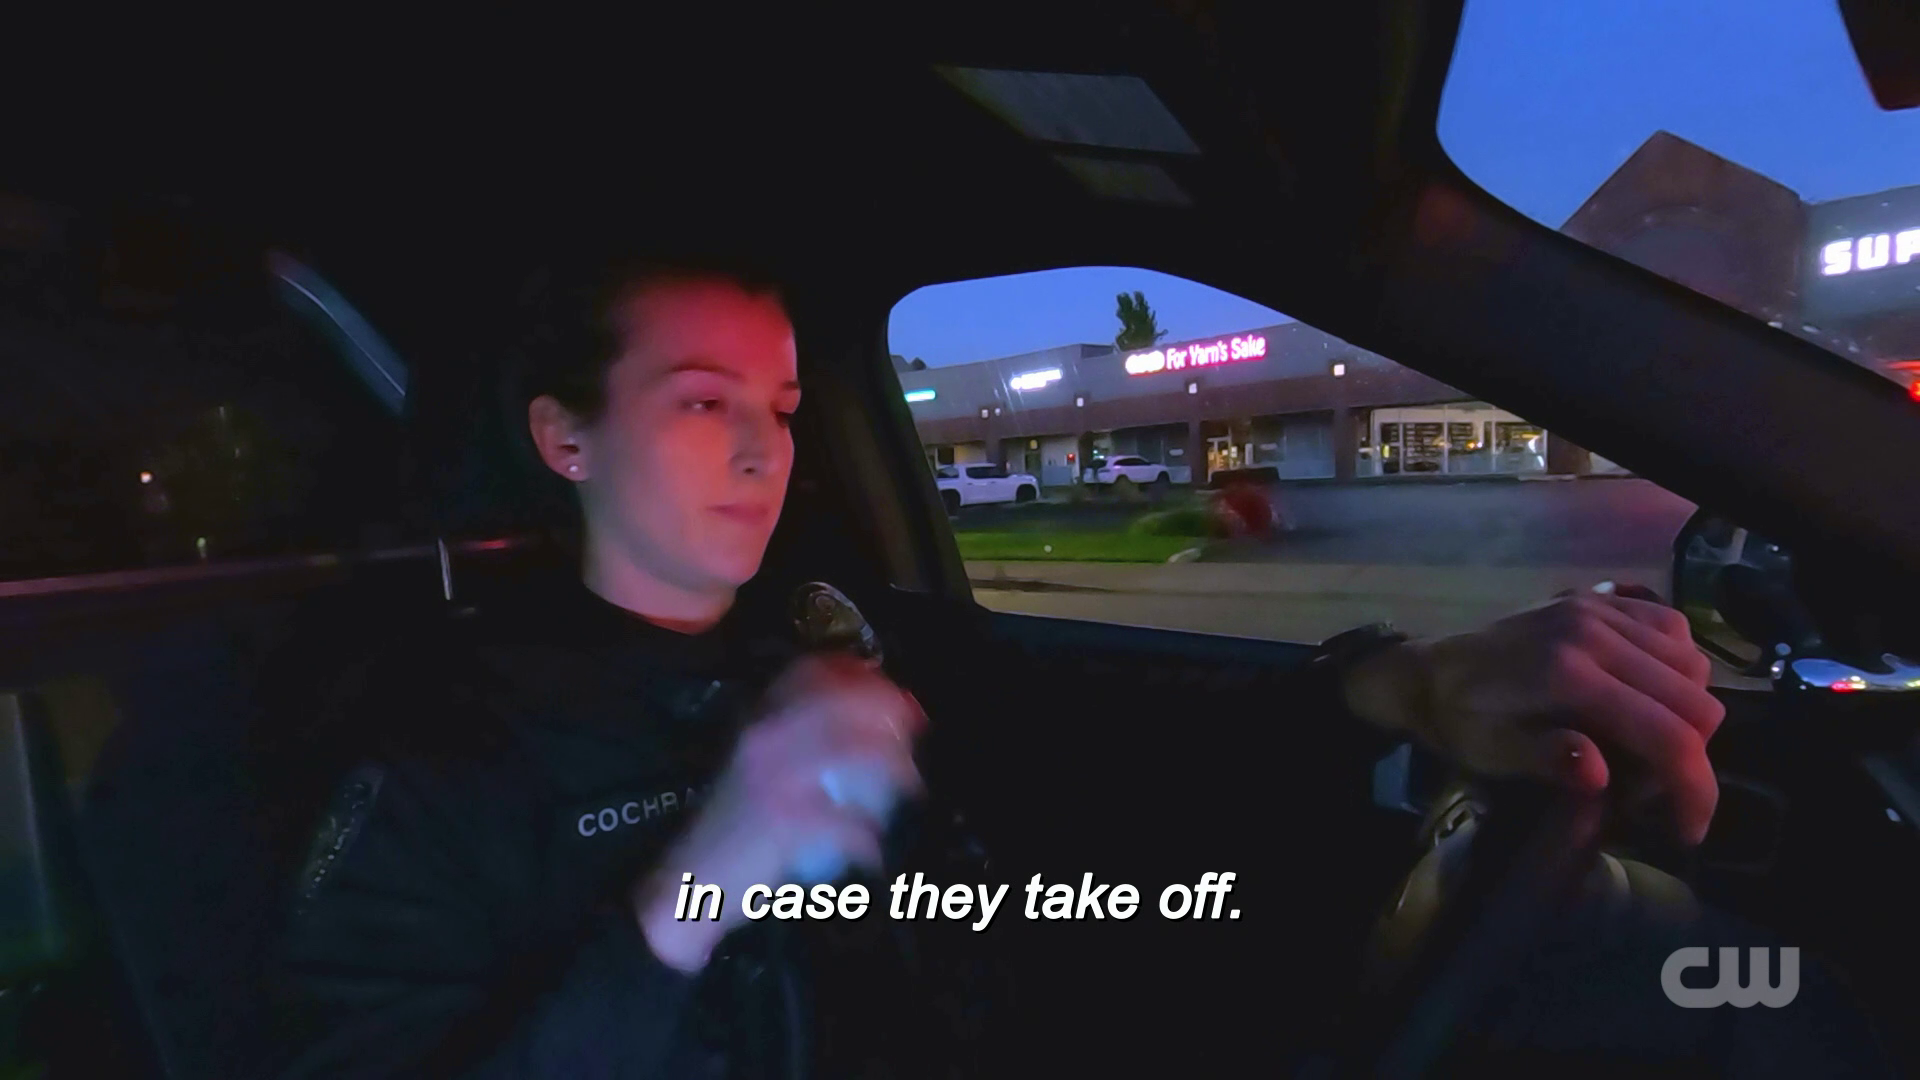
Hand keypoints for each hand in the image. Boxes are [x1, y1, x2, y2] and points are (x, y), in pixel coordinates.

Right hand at [634, 653, 925, 971]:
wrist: (690, 881)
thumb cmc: (731, 827)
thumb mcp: (753, 767)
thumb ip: (792, 740)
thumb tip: (859, 723)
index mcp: (756, 721)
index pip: (810, 673)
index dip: (857, 673)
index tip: (890, 687)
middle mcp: (764, 737)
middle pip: (843, 706)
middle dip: (888, 712)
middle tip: (915, 731)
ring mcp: (774, 776)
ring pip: (854, 754)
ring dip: (893, 768)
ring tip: (910, 787)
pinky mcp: (784, 820)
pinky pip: (845, 822)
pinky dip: (865, 837)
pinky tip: (872, 849)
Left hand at [1342, 583, 1724, 844]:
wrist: (1427, 668)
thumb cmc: (1458, 720)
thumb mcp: (1488, 752)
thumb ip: (1544, 759)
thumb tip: (1601, 774)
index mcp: (1568, 675)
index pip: (1669, 735)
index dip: (1694, 789)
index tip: (1687, 831)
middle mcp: (1593, 633)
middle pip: (1695, 700)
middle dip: (1692, 756)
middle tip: (1655, 789)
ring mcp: (1599, 608)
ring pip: (1692, 663)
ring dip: (1687, 712)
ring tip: (1649, 742)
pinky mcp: (1599, 599)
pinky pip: (1672, 628)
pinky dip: (1676, 666)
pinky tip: (1647, 694)